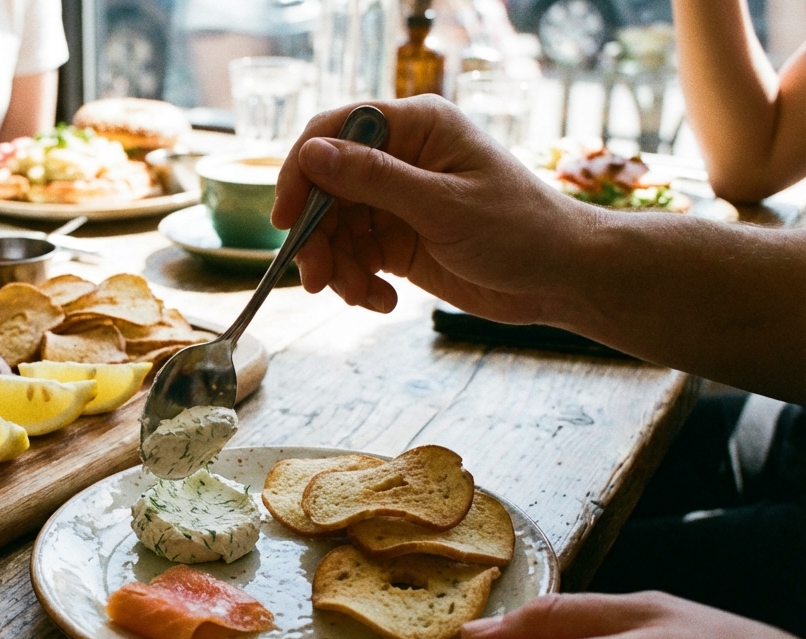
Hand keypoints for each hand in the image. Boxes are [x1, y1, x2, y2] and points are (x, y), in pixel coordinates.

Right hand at [272, 96, 591, 323]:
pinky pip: (355, 257)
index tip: (286, 219)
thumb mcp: (443, 205)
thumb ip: (375, 180)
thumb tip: (311, 153)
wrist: (561, 279)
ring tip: (361, 296)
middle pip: (325, 188)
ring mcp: (397, 200)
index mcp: (415, 127)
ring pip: (334, 229)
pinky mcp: (398, 240)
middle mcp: (400, 158)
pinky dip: (359, 283)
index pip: (334, 132)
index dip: (301, 171)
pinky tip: (383, 301)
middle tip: (319, 280)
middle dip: (317, 236)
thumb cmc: (521, 229)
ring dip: (338, 267)